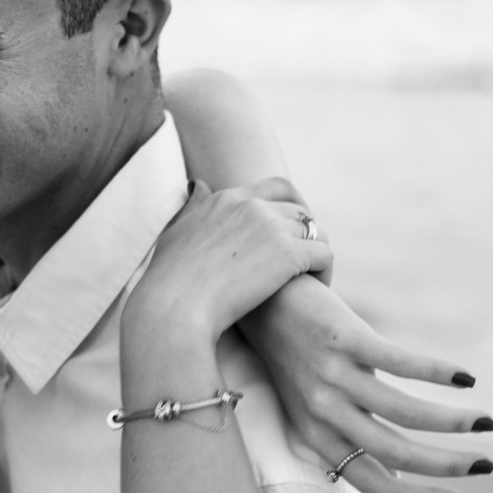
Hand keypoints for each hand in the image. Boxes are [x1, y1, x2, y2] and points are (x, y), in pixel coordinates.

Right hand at [126, 178, 331, 342]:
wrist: (174, 306)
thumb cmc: (168, 280)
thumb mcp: (175, 232)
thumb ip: (192, 208)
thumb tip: (200, 186)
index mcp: (226, 199)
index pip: (276, 187)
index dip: (292, 206)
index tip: (293, 230)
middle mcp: (251, 205)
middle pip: (299, 212)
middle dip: (305, 236)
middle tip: (304, 263)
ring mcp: (271, 227)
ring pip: (316, 233)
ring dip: (316, 255)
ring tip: (310, 279)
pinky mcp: (289, 253)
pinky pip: (324, 255)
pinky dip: (324, 272)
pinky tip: (315, 290)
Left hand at [240, 276, 492, 492]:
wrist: (260, 299)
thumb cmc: (296, 355)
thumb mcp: (313, 405)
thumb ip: (350, 435)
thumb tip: (400, 472)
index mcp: (316, 434)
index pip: (371, 482)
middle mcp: (322, 410)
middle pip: (395, 454)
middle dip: (448, 466)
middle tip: (485, 466)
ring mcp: (332, 374)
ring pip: (404, 413)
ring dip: (454, 422)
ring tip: (486, 423)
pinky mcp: (344, 338)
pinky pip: (401, 363)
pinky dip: (439, 373)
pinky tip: (466, 378)